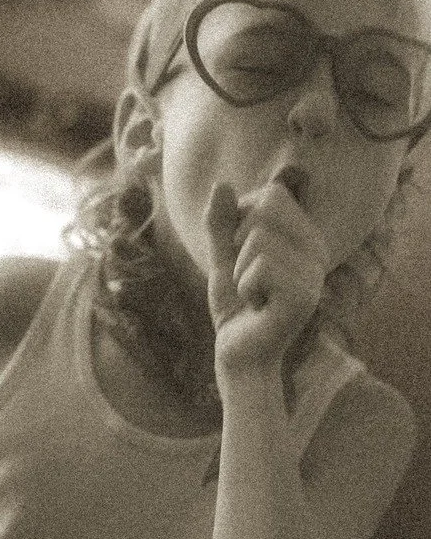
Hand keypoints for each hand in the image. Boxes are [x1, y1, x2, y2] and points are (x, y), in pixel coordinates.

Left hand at [205, 175, 326, 378]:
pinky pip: (259, 267)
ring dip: (240, 271)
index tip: (244, 255)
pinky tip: (259, 307)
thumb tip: (221, 183)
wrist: (240, 355)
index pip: (271, 194)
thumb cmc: (236, 307)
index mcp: (305, 237)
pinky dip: (245, 288)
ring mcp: (314, 273)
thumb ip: (221, 223)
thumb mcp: (222, 258)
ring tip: (254, 296)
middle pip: (266, 208)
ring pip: (258, 239)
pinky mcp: (304, 296)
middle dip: (239, 243)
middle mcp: (317, 251)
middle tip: (249, 277)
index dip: (241, 218)